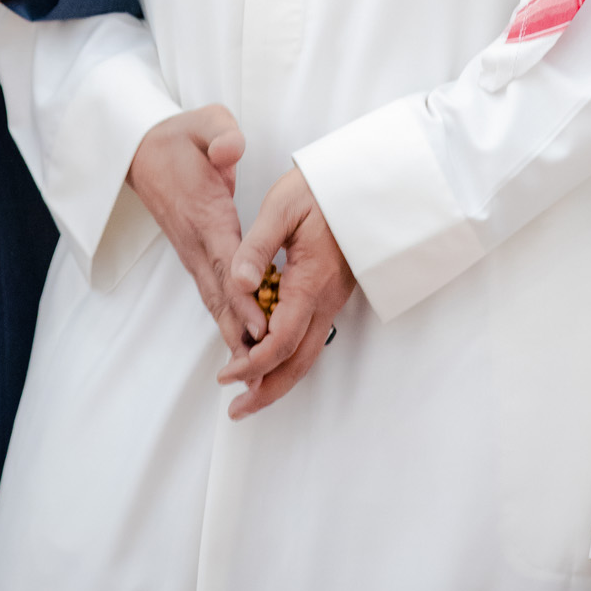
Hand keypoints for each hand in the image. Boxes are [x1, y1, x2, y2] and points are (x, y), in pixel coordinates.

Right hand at [127, 106, 263, 352]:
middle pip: (220, 291)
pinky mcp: (194, 252)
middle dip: (241, 328)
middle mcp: (197, 239)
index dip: (245, 294)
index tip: (261, 324)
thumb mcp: (205, 122)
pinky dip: (226, 316)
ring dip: (232, 330)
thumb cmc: (181, 138)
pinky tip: (241, 340)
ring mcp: (192, 250)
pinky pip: (211, 289)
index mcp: (205, 212)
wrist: (141, 149)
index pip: (227, 259)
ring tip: (253, 367)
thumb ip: (222, 136)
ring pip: (213, 297)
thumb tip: (232, 151)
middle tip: (262, 363)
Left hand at [219, 166, 356, 418]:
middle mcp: (326, 298)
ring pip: (307, 352)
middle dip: (267, 390)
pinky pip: (311, 335)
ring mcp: (332, 298)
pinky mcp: (331, 292)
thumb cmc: (321, 188)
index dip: (252, 364)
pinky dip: (288, 356)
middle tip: (236, 410)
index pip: (281, 340)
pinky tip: (267, 355)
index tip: (226, 374)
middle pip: (298, 361)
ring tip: (248, 395)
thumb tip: (240, 283)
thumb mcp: (282, 207)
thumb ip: (257, 246)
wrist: (364, 180)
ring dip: (278, 377)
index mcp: (312, 281)